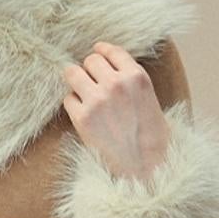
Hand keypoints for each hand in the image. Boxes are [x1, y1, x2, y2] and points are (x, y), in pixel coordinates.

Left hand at [61, 42, 171, 182]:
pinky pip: (68, 99)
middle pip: (90, 60)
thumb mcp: (149, 96)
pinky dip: (73, 106)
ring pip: (72, 73)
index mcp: (136, 76)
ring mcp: (97, 100)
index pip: (111, 50)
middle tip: (93, 83)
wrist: (145, 166)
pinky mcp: (82, 118)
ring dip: (76, 82)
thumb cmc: (150, 135)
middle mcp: (116, 83)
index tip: (97, 54)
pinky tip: (84, 116)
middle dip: (90, 70)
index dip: (101, 51)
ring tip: (83, 94)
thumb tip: (107, 65)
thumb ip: (129, 78)